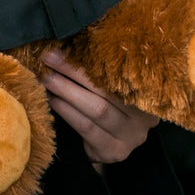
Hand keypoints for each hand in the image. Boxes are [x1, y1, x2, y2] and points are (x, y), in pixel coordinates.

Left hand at [40, 49, 158, 166]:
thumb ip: (101, 71)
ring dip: (67, 92)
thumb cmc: (107, 106)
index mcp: (148, 93)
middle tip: (48, 59)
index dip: (91, 58)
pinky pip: (87, 129)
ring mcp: (132, 137)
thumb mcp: (112, 88)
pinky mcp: (115, 151)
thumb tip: (69, 42)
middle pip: (106, 90)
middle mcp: (144, 116)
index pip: (118, 71)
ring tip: (46, 79)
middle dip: (72, 72)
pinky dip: (67, 112)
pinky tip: (52, 101)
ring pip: (97, 110)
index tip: (66, 45)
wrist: (111, 145)